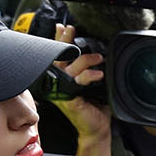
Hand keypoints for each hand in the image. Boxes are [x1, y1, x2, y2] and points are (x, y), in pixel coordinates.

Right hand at [48, 23, 110, 140]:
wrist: (96, 127)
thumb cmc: (93, 106)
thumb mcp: (90, 82)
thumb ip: (86, 68)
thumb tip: (92, 50)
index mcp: (61, 77)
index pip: (57, 55)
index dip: (58, 39)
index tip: (63, 27)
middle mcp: (58, 82)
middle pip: (57, 57)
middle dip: (64, 41)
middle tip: (71, 30)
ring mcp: (62, 90)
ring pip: (69, 67)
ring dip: (84, 59)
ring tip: (98, 58)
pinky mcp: (69, 98)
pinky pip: (77, 81)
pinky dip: (88, 75)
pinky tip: (98, 74)